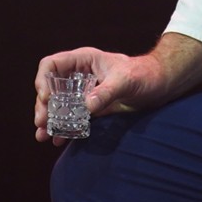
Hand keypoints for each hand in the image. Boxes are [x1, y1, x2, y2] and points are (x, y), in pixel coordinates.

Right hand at [33, 37, 201, 144]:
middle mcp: (79, 75)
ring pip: (58, 104)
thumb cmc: (144, 74)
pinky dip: (63, 128)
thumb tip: (87, 106)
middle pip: (50, 87)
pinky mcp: (91, 107)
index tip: (46, 98)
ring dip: (49, 119)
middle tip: (41, 122)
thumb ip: (106, 92)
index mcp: (83, 60)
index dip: (43, 80)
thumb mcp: (126, 80)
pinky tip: (58, 140)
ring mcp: (84, 92)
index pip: (52, 65)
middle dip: (43, 105)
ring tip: (42, 136)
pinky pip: (72, 117)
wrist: (160, 85)